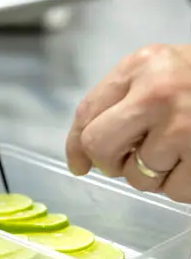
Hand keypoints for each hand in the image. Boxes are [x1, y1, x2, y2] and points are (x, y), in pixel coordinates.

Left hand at [66, 44, 190, 202]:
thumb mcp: (150, 73)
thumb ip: (108, 106)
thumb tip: (79, 163)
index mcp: (140, 67)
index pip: (85, 117)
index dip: (80, 147)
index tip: (84, 162)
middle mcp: (159, 94)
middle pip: (102, 149)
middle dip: (112, 162)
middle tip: (133, 156)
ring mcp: (186, 127)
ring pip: (139, 178)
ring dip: (153, 174)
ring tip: (177, 149)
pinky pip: (174, 191)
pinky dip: (181, 184)